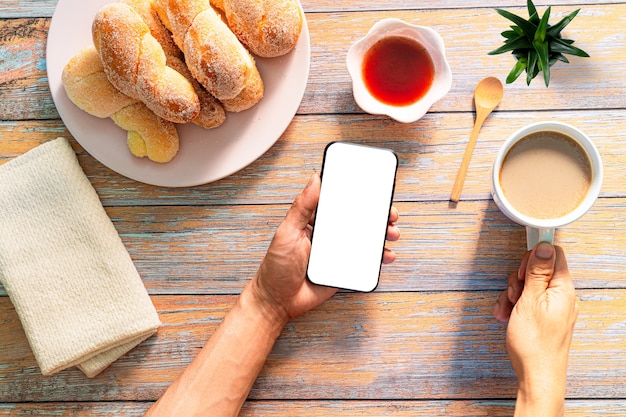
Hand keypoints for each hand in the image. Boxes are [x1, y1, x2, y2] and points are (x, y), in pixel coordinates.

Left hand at [249, 173, 399, 323]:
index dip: (358, 194)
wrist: (278, 301)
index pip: (339, 202)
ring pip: (366, 238)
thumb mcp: (287, 232)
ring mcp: (338, 251)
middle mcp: (329, 233)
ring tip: (392, 233)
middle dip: (377, 214)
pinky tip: (386, 255)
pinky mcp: (345, 268)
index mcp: (315, 220)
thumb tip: (314, 179)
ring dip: (382, 233)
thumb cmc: (276, 267)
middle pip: (358, 219)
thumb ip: (301, 207)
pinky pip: (366, 260)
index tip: (374, 188)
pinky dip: (379, 257)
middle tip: (390, 213)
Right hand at [494, 242, 577, 415]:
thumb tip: (543, 247)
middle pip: (537, 269)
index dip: (533, 257)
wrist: (536, 375)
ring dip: (512, 294)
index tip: (520, 268)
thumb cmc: (535, 344)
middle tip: (514, 293)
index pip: (553, 255)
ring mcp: (553, 307)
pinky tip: (508, 316)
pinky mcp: (544, 317)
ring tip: (509, 308)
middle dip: (518, 278)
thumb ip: (537, 272)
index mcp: (563, 288)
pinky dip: (514, 306)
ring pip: (528, 285)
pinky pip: (527, 301)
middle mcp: (561, 296)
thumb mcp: (530, 300)